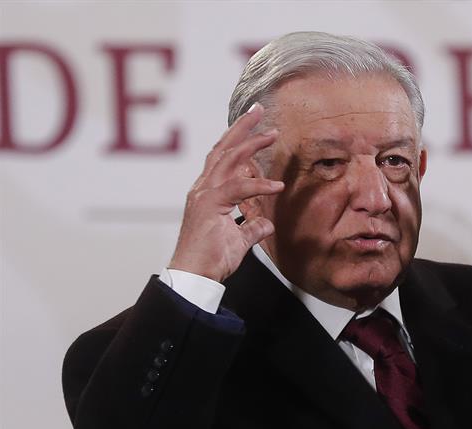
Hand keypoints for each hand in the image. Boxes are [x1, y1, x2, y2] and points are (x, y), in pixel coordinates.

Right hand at [168, 103, 283, 281]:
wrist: (194, 277)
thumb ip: (251, 228)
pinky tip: (277, 186)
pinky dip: (258, 185)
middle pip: (222, 148)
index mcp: (207, 193)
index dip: (238, 140)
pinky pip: (237, 189)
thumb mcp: (238, 241)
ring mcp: (204, 196)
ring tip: (272, 133)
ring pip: (227, 160)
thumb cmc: (211, 260)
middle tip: (259, 109)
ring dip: (251, 143)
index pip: (222, 158)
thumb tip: (266, 223)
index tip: (257, 127)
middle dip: (242, 127)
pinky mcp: (209, 207)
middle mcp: (203, 189)